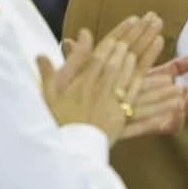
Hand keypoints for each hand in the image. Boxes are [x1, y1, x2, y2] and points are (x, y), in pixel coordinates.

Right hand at [39, 29, 140, 145]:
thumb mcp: (48, 96)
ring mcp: (109, 104)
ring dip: (132, 65)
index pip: (95, 60)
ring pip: (124, 79)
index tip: (113, 39)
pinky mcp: (119, 116)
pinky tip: (147, 78)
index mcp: (80, 85)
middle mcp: (96, 91)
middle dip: (121, 52)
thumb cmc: (56, 120)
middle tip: (128, 42)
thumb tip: (41, 55)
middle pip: (112, 66)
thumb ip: (47, 73)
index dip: (106, 48)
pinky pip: (134, 98)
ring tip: (136, 54)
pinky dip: (142, 87)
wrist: (67, 149)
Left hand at [118, 55, 187, 140]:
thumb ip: (175, 67)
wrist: (98, 101)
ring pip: (187, 114)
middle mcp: (170, 109)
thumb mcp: (151, 74)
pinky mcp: (150, 128)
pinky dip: (178, 117)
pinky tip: (179, 103)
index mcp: (173, 97)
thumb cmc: (123, 87)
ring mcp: (162, 118)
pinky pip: (170, 127)